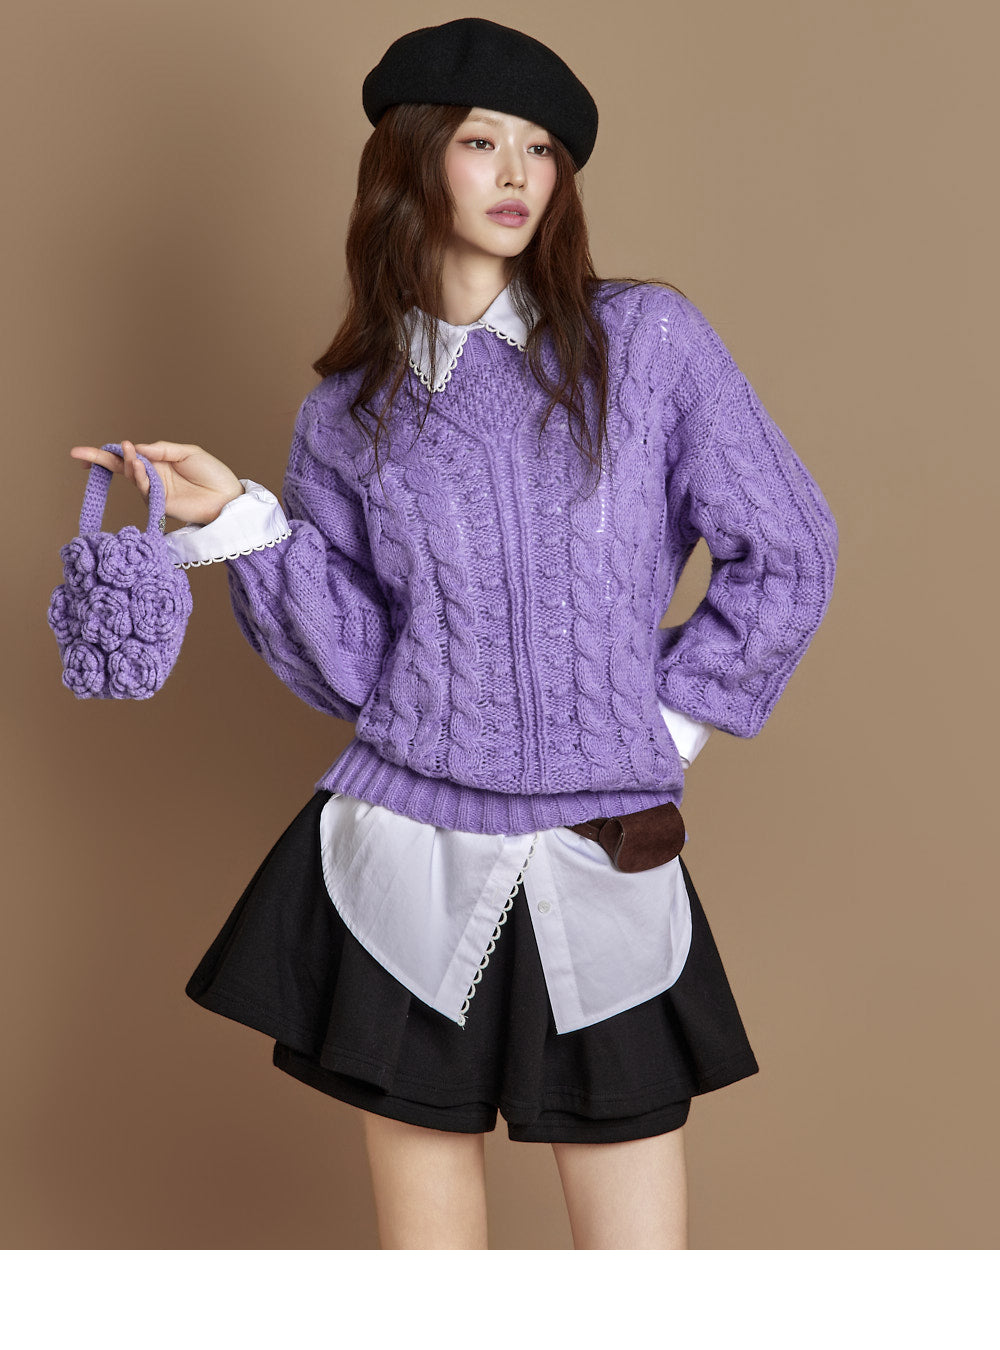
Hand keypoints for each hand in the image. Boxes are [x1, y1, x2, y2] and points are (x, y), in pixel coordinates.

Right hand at [68, 439, 244, 525]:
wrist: (228, 497)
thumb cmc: (213, 474)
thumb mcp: (188, 452)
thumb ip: (161, 449)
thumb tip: (136, 447)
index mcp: (158, 461)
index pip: (129, 455)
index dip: (110, 452)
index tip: (87, 450)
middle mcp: (153, 475)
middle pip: (121, 467)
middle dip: (99, 459)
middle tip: (78, 453)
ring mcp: (156, 490)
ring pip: (133, 476)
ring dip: (128, 463)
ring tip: (129, 452)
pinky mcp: (161, 504)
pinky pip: (145, 489)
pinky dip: (139, 476)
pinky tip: (138, 464)